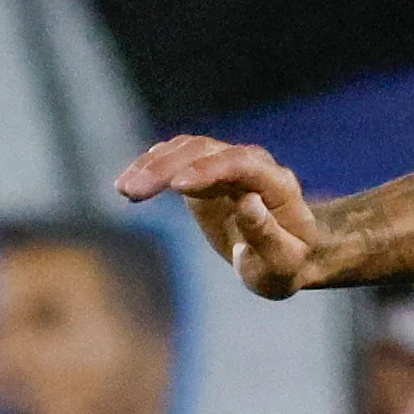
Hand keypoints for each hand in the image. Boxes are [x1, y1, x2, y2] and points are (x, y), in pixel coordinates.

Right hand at [115, 136, 325, 296]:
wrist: (288, 253)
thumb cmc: (287, 263)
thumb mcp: (282, 262)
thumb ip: (267, 235)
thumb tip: (248, 203)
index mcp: (278, 185)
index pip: (242, 163)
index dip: (210, 170)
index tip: (177, 187)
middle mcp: (253, 165)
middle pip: (206, 151)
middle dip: (168, 167)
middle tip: (132, 191)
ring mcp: (226, 164)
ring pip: (186, 150)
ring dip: (152, 165)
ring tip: (124, 189)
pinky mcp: (204, 172)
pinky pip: (175, 159)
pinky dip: (150, 168)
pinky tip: (127, 184)